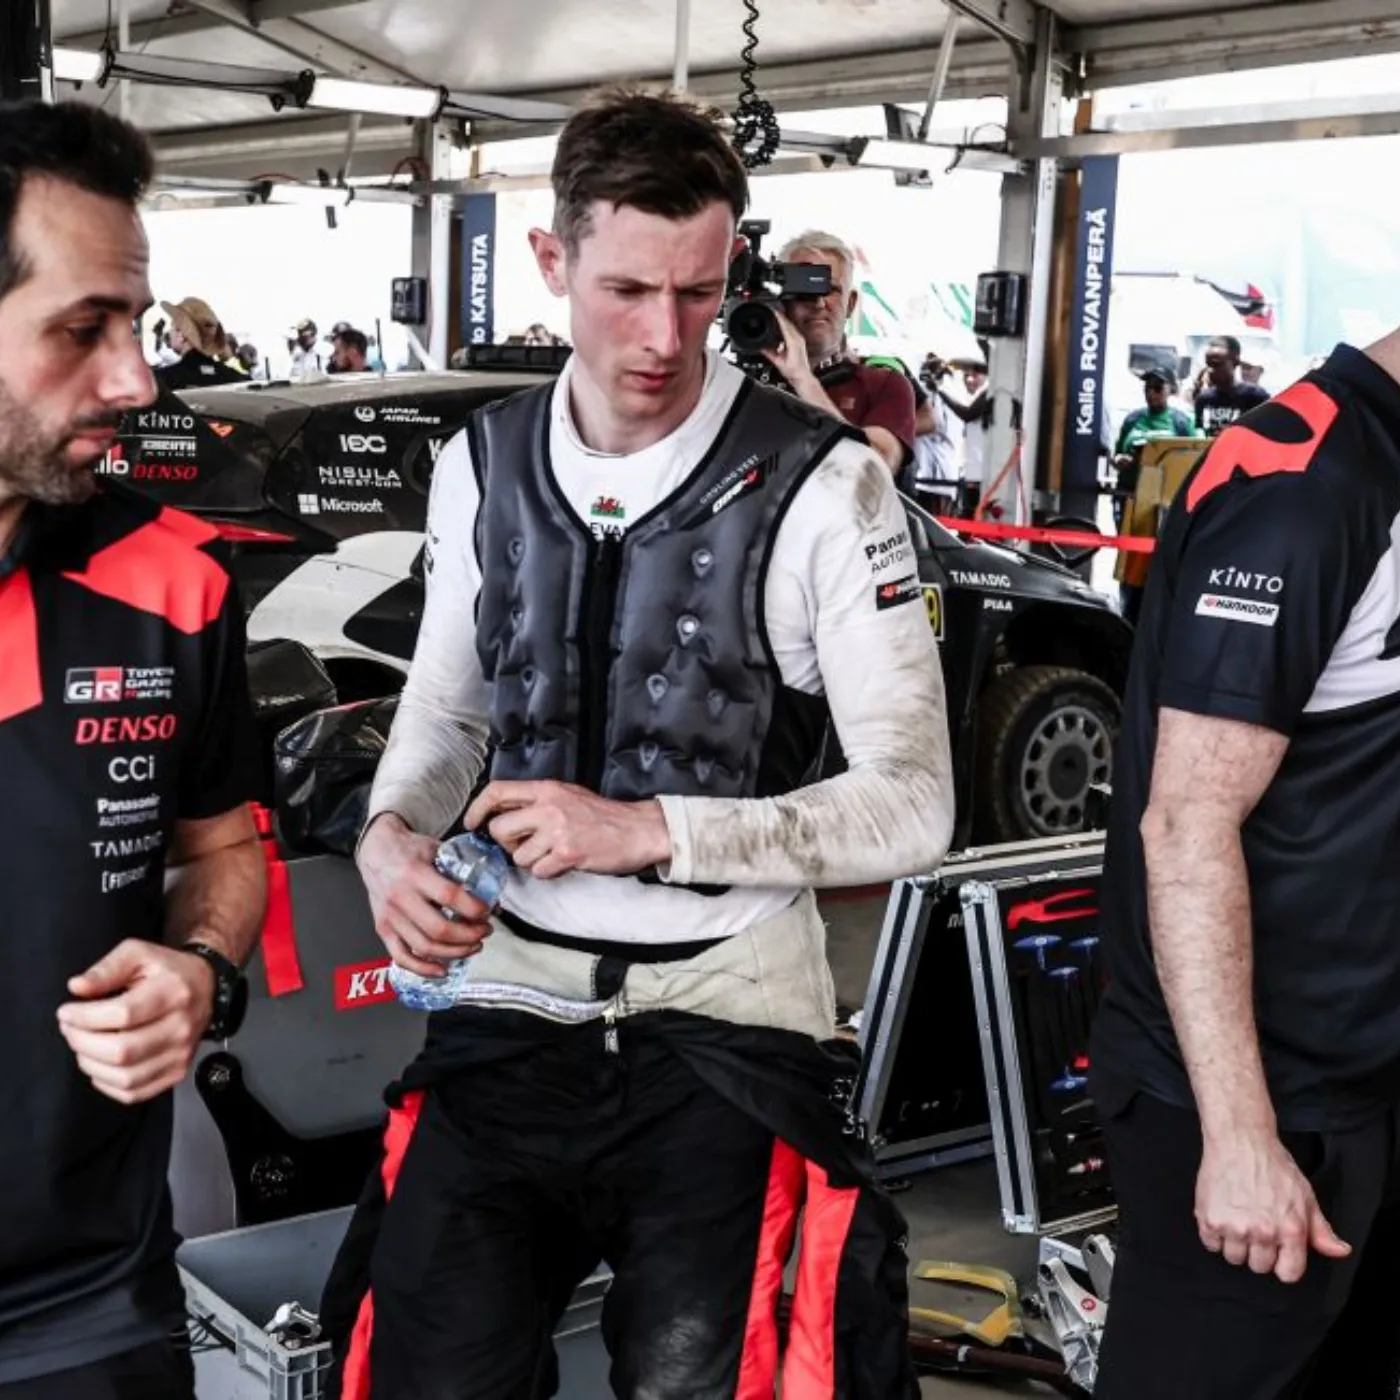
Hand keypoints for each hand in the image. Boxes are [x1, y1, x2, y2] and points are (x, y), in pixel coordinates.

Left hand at [56, 941, 217, 1104]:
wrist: (205, 985)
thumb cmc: (167, 970)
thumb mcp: (137, 954)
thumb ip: (106, 968)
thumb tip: (78, 987)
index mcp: (173, 992)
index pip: (123, 1014)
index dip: (85, 1017)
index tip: (67, 1012)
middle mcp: (182, 1026)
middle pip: (121, 1050)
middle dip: (83, 1042)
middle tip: (70, 1029)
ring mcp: (181, 1053)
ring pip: (125, 1077)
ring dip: (91, 1064)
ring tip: (84, 1045)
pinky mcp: (177, 1071)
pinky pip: (134, 1093)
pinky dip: (107, 1083)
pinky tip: (101, 1063)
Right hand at [357, 814, 492, 977]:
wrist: (376, 849)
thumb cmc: (409, 849)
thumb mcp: (437, 848)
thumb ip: (462, 870)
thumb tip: (493, 897)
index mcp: (415, 873)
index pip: (450, 896)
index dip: (474, 908)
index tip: (488, 911)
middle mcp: (400, 897)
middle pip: (439, 929)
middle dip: (469, 935)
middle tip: (485, 931)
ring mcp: (390, 916)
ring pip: (425, 947)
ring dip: (455, 952)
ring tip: (473, 946)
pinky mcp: (382, 929)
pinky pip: (401, 956)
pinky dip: (423, 969)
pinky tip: (442, 969)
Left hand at [465, 781, 671, 880]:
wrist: (638, 829)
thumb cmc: (604, 816)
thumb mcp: (567, 796)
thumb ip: (537, 802)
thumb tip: (503, 815)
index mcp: (546, 789)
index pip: (497, 791)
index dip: (477, 809)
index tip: (472, 823)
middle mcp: (548, 806)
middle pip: (500, 829)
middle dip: (507, 844)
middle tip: (525, 845)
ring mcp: (557, 830)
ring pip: (518, 856)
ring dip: (532, 861)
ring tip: (554, 853)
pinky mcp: (567, 854)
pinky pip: (539, 871)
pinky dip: (549, 872)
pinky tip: (565, 862)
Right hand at [761, 309, 815, 389]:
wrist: (801, 376)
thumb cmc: (792, 371)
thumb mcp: (778, 362)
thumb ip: (769, 353)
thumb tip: (761, 347)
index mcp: (793, 341)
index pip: (785, 324)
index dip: (778, 317)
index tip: (773, 311)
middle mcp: (798, 338)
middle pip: (788, 322)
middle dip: (780, 315)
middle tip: (772, 310)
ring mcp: (800, 339)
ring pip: (790, 325)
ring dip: (783, 320)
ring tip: (776, 315)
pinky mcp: (800, 342)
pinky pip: (792, 330)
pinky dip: (786, 326)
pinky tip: (781, 326)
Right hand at [1196, 1131, 1350, 1282]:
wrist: (1239, 1141)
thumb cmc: (1272, 1164)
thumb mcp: (1305, 1196)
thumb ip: (1322, 1230)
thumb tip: (1340, 1251)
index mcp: (1291, 1230)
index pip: (1288, 1274)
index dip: (1283, 1263)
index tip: (1277, 1251)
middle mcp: (1263, 1232)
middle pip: (1259, 1266)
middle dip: (1258, 1250)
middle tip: (1255, 1226)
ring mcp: (1234, 1227)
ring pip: (1234, 1257)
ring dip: (1234, 1243)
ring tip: (1237, 1219)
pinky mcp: (1210, 1218)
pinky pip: (1210, 1244)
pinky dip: (1214, 1234)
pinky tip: (1222, 1215)